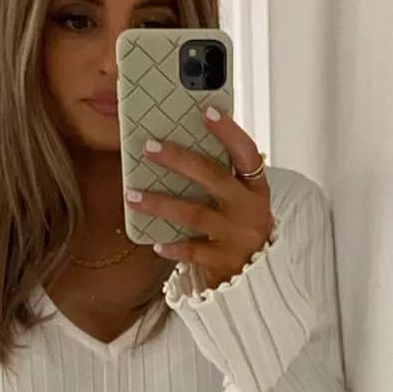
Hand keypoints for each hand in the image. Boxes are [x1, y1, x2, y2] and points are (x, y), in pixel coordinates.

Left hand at [124, 106, 272, 289]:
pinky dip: (173, 247)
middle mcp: (250, 210)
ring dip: (161, 203)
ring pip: (195, 213)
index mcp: (256, 189)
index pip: (246, 153)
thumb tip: (182, 145)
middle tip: (150, 148)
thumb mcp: (242, 203)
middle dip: (179, 160)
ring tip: (133, 196)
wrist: (259, 280)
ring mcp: (238, 236)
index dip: (228, 131)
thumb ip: (223, 179)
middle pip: (213, 177)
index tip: (207, 110)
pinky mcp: (225, 261)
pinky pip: (192, 251)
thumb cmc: (242, 233)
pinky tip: (155, 243)